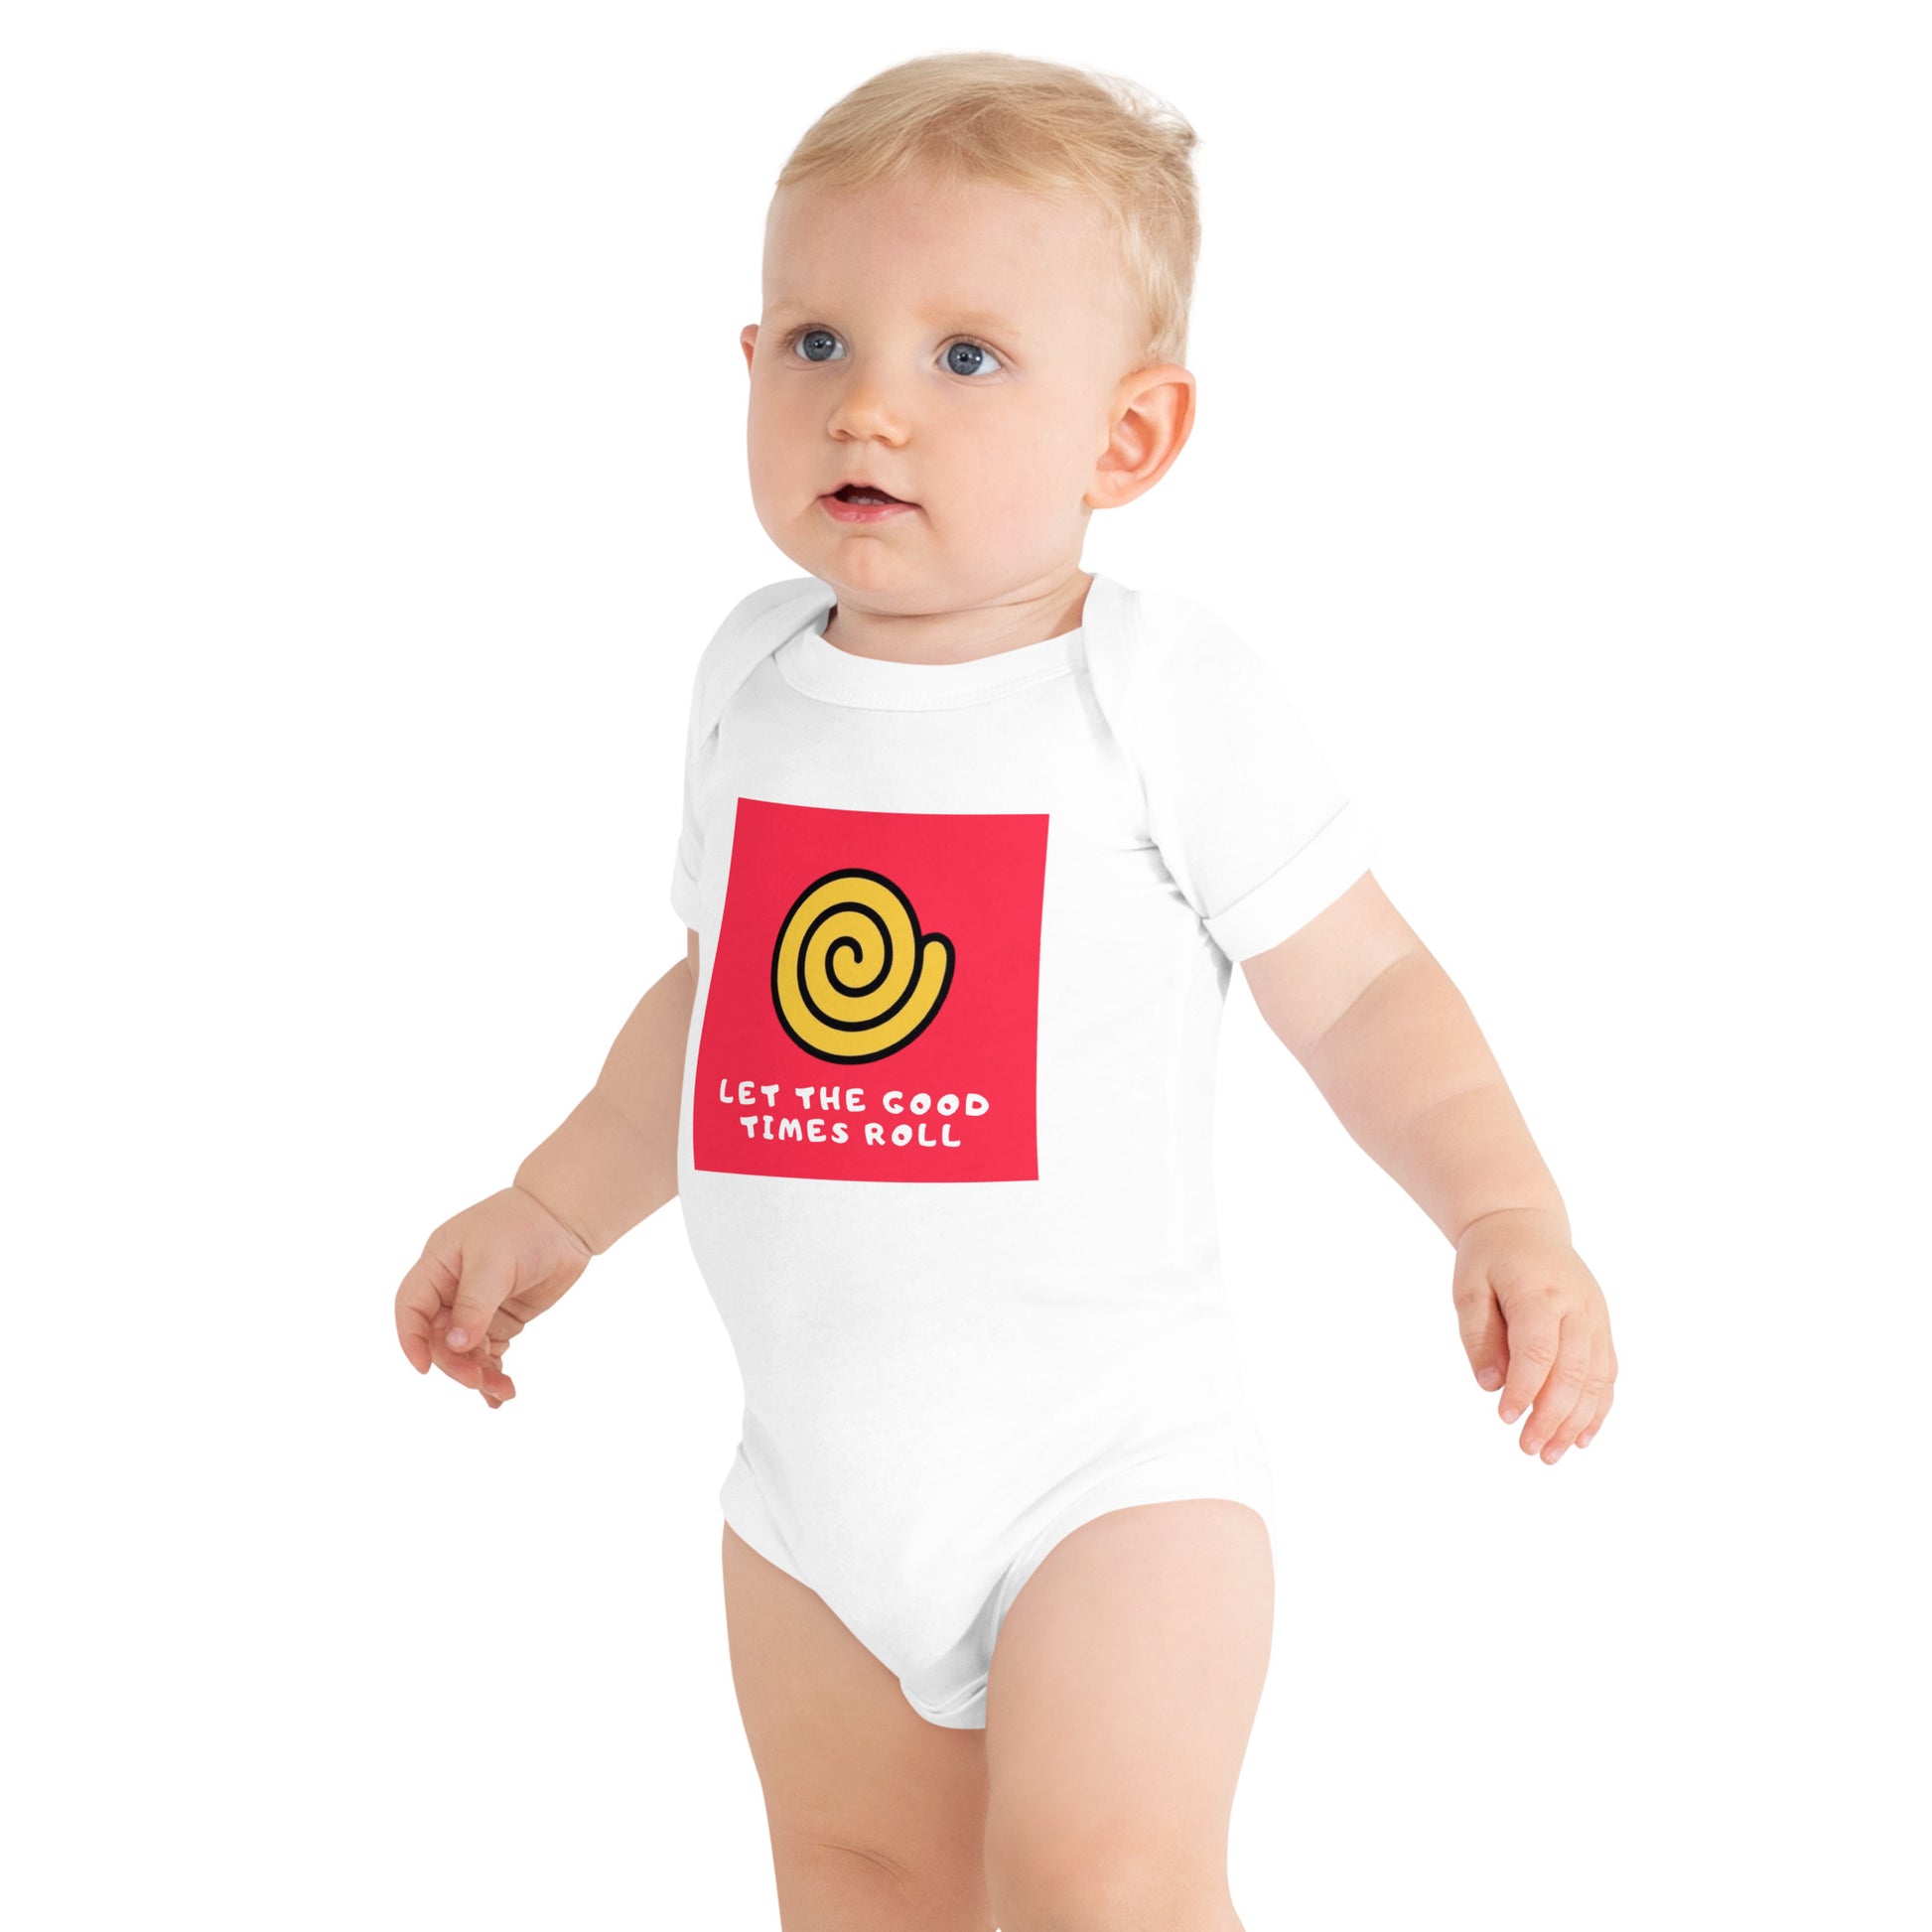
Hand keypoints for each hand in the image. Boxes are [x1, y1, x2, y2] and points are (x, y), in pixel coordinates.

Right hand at [393, 1186, 593, 1407]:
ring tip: (501, 1392)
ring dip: (477, 1373)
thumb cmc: (525, 1226)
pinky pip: (488, 1351)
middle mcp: (451, 1288)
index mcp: (438, 1266)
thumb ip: (474, 1305)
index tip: (425, 1369)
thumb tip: (455, 1346)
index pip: (411, 1309)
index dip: (412, 1340)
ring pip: (464, 1350)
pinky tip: (501, 1392)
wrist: (567, 1218)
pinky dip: (492, 1371)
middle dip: (455, 1363)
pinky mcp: (500, 1316)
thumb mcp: (494, 1262)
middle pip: (439, 1337)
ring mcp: (477, 1305)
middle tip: (478, 1381)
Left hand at [1451, 1206, 1616, 1461]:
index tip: (1505, 1418)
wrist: (1524, 1224)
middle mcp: (1577, 1307)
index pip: (1538, 1350)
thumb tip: (1491, 1385)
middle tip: (1528, 1449)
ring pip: (1595, 1378)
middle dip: (1552, 1417)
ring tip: (1551, 1454)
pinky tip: (1582, 1438)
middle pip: (1572, 1371)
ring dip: (1576, 1421)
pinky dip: (1598, 1408)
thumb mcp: (1469, 1287)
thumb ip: (1478, 1336)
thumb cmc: (1489, 1257)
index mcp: (1540, 1293)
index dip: (1525, 1388)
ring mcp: (1596, 1318)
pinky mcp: (1602, 1327)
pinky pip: (1607, 1373)